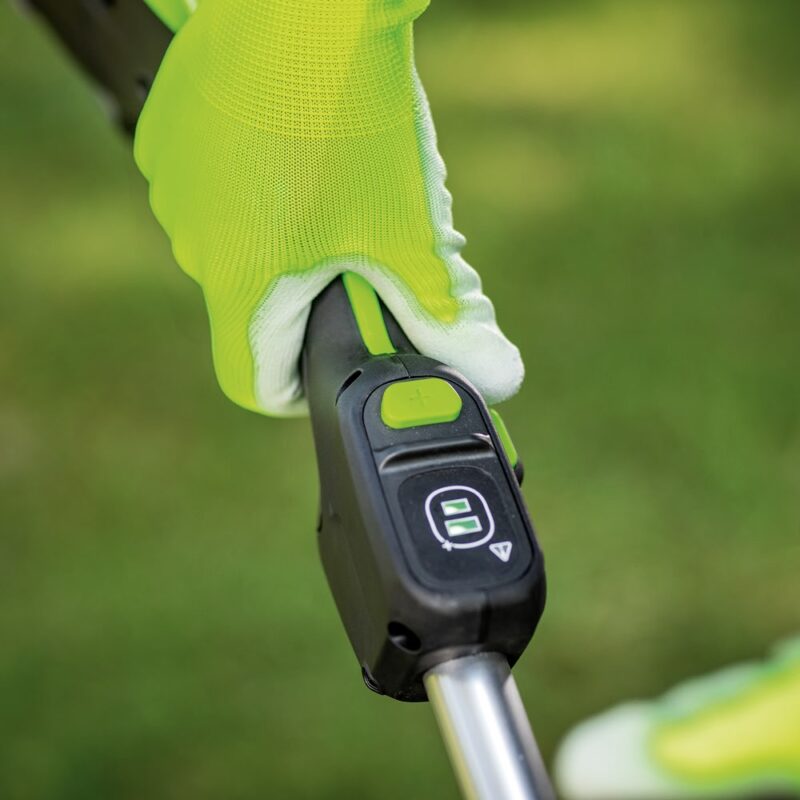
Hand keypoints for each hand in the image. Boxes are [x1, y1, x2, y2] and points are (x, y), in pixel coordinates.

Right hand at [136, 0, 522, 414]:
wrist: (307, 5)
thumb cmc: (355, 119)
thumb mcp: (407, 233)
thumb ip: (446, 319)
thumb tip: (498, 381)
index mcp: (245, 285)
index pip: (255, 385)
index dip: (303, 390)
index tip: (342, 362)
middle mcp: (195, 248)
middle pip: (257, 315)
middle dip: (312, 304)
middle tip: (363, 259)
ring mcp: (174, 192)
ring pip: (236, 253)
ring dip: (284, 247)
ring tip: (332, 197)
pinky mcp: (168, 141)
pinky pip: (212, 198)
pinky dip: (253, 198)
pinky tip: (292, 156)